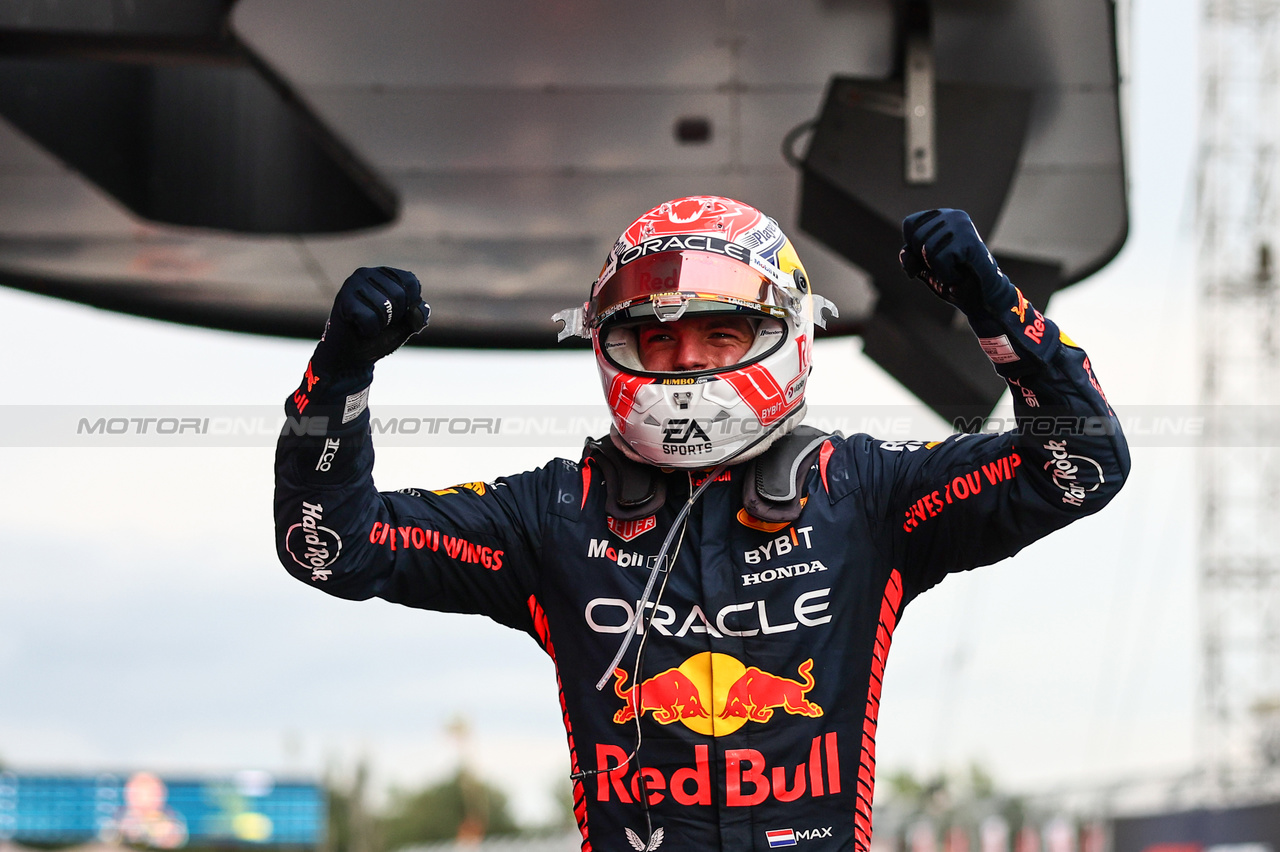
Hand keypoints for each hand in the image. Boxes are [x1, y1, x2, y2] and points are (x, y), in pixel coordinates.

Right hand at [313, 267, 429, 372]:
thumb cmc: (380, 335)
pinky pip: (369, 317)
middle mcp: (367, 273)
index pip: (411, 282)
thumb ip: (419, 313)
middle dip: (395, 317)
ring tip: (368, 324)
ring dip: (381, 324)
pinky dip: (370, 330)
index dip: (409, 306)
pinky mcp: (343, 299)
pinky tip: (359, 328)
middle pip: (399, 294)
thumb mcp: (407, 324)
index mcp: (385, 274)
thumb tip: (419, 307)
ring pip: (385, 306)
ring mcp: (352, 284)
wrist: (353, 356)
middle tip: (379, 322)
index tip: (394, 315)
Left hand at [899, 209, 1006, 314]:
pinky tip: (960, 275)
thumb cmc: (953, 280)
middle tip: (947, 266)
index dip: (913, 247)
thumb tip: (906, 251)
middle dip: (926, 260)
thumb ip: (911, 256)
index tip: (932, 259)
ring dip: (938, 269)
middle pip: (917, 237)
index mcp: (942, 217)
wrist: (981, 298)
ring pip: (927, 248)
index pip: (910, 224)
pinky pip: (940, 258)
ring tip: (955, 270)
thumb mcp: (925, 267)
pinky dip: (946, 274)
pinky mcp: (969, 240)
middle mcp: (954, 216)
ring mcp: (963, 226)